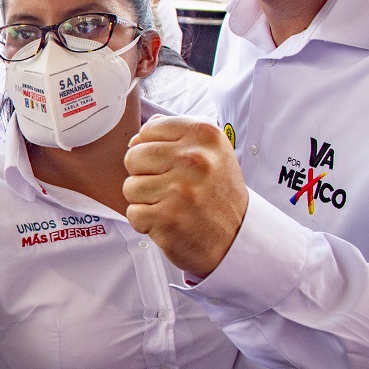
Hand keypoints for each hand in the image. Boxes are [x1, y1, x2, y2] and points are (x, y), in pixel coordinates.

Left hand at [124, 115, 248, 278]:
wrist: (238, 238)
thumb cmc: (217, 193)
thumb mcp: (211, 152)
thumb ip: (174, 135)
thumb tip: (136, 137)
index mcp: (204, 134)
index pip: (147, 130)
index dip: (152, 150)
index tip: (175, 165)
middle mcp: (194, 159)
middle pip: (133, 157)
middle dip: (145, 175)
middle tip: (173, 189)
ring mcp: (181, 190)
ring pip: (130, 186)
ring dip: (146, 201)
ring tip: (173, 206)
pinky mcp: (168, 218)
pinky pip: (133, 213)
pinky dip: (146, 222)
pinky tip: (170, 222)